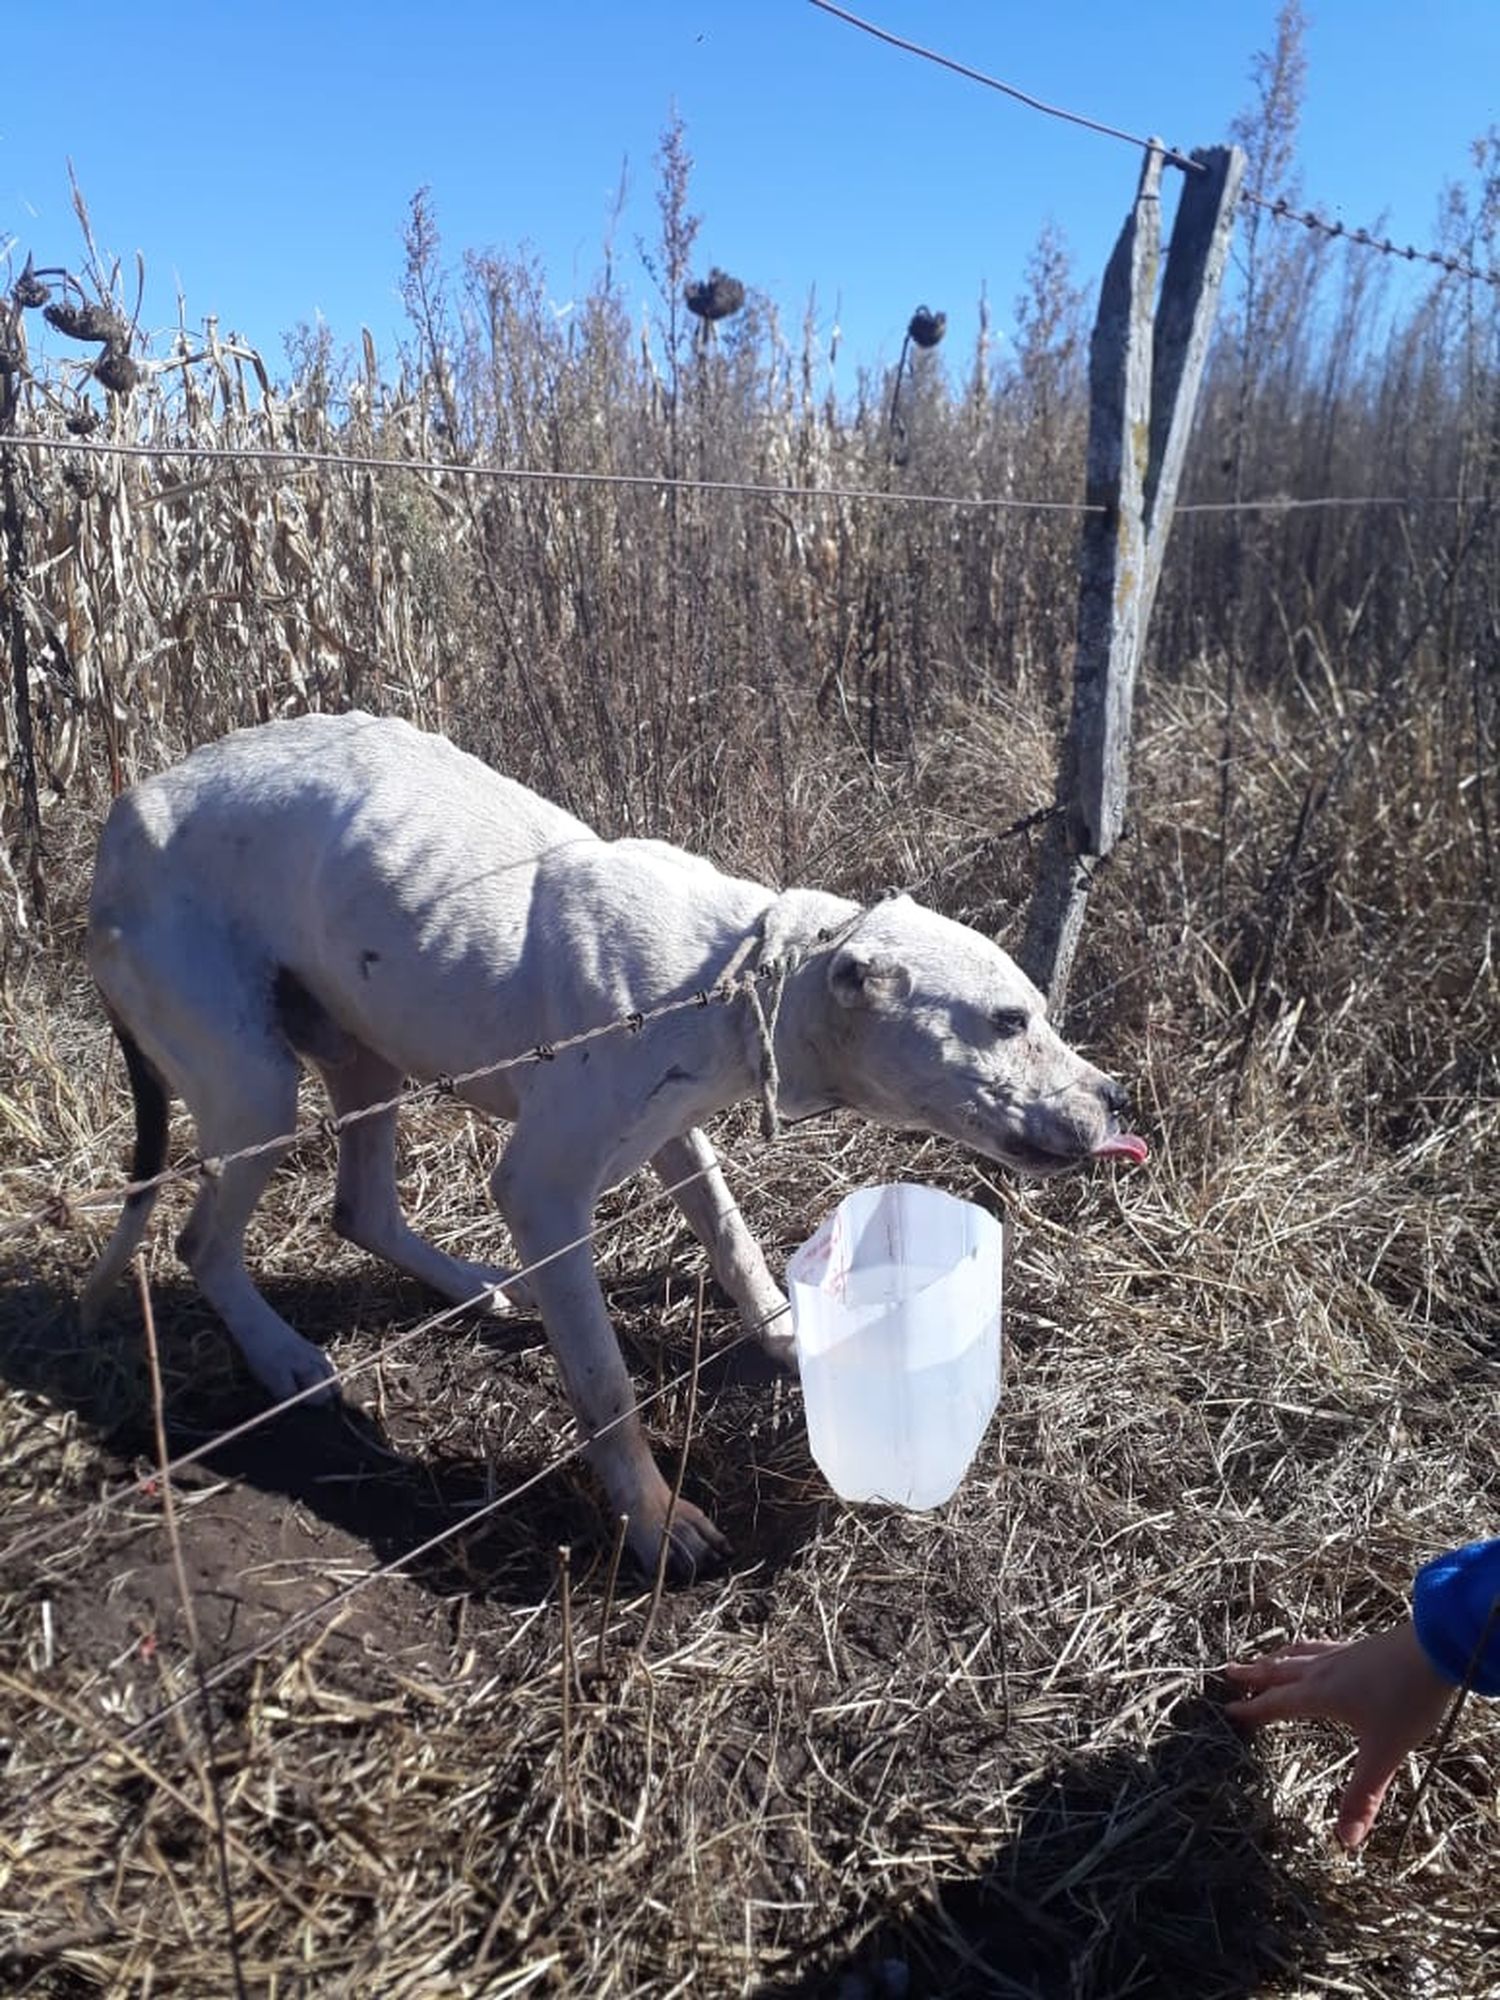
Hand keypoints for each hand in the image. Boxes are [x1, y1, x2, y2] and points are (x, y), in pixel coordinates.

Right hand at [1224, 1619, 1453, 1847]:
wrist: (1435, 1650)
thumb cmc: (1407, 1699)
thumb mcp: (1383, 1752)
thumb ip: (1362, 1795)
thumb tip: (1346, 1840)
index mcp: (1320, 1695)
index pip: (1277, 1703)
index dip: (1252, 1709)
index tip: (1228, 1711)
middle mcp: (1324, 1671)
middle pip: (1279, 1671)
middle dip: (1253, 1675)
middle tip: (1229, 1673)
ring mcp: (1342, 1655)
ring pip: (1298, 1655)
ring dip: (1276, 1660)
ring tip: (1264, 1660)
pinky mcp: (1360, 1647)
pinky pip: (1321, 1647)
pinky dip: (1305, 1650)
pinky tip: (1316, 1652)